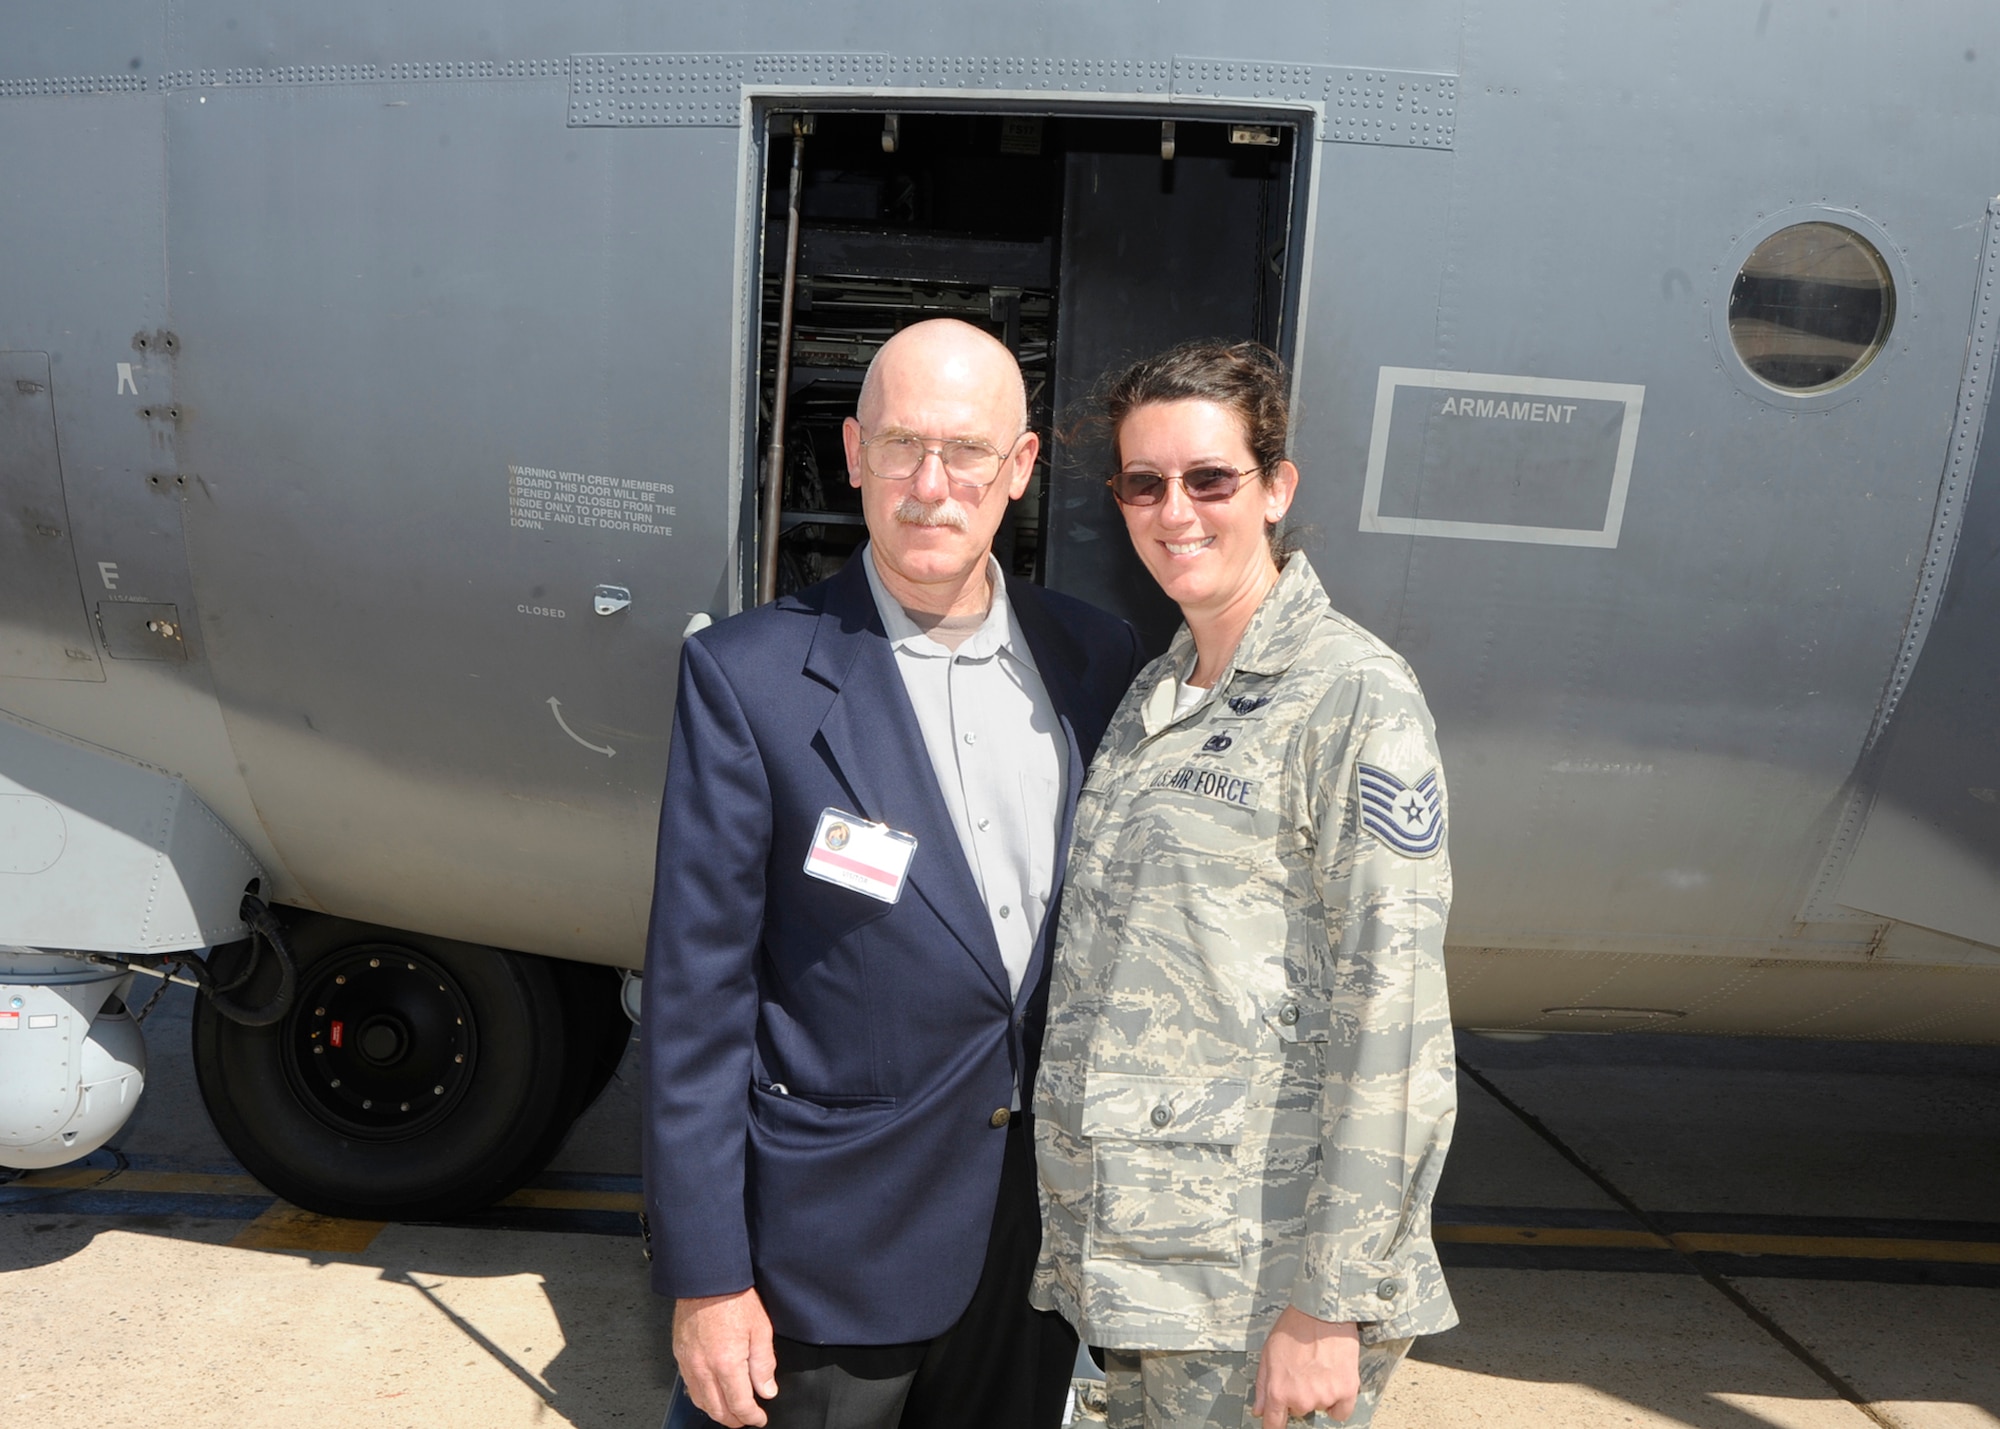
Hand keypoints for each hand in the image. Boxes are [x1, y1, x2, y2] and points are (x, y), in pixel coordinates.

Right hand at [673, 1287, 778, 1427]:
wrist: (707, 1278)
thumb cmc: (733, 1297)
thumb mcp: (760, 1329)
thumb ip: (764, 1364)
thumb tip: (767, 1389)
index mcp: (727, 1363)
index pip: (740, 1404)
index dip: (752, 1417)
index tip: (759, 1418)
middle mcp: (704, 1367)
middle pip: (718, 1409)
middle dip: (734, 1420)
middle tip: (746, 1419)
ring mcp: (688, 1362)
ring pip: (700, 1401)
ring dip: (716, 1411)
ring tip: (730, 1411)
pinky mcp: (679, 1354)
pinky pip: (689, 1385)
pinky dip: (701, 1397)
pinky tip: (710, 1394)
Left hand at [1252, 1306, 1360, 1426]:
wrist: (1321, 1312)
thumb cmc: (1293, 1328)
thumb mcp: (1267, 1353)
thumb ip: (1262, 1385)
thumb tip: (1258, 1410)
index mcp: (1278, 1391)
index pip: (1274, 1423)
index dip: (1274, 1425)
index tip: (1276, 1423)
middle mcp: (1301, 1399)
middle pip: (1299, 1410)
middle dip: (1299, 1394)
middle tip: (1303, 1369)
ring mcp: (1325, 1396)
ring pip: (1320, 1406)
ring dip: (1319, 1393)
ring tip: (1319, 1366)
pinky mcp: (1346, 1390)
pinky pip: (1341, 1411)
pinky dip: (1338, 1401)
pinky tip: (1334, 1381)